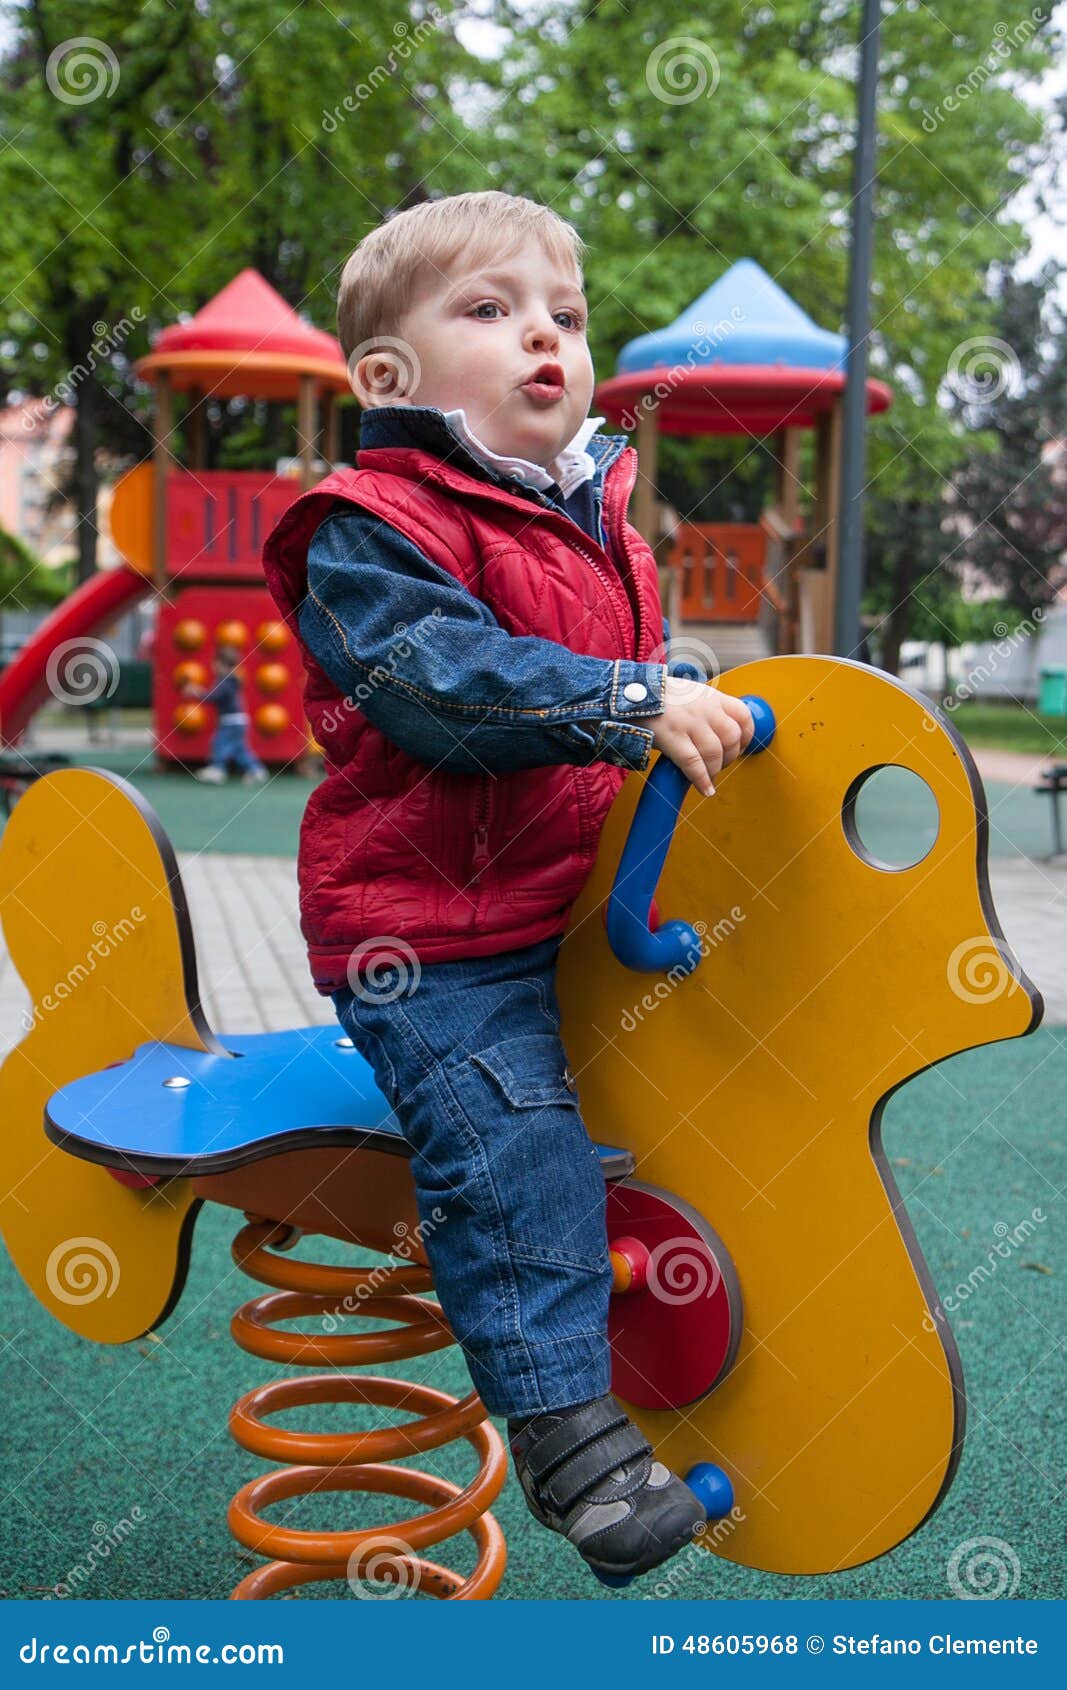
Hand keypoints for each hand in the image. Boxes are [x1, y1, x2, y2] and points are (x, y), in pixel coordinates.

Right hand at [633, 676, 753, 796]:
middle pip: (731, 737)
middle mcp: (703, 708)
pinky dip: (702, 779)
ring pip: (714, 752)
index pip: (743, 715)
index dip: (746, 736)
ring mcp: (688, 722)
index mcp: (710, 696)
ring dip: (715, 770)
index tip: (740, 747)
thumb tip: (720, 730)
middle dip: (730, 757)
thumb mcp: (689, 694)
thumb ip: (707, 709)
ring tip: (709, 777)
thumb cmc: (657, 698)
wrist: (625, 695)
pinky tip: (705, 789)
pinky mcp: (671, 736)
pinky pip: (694, 763)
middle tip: (720, 765)